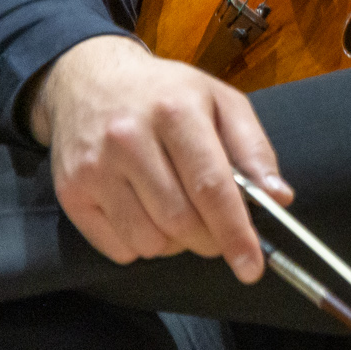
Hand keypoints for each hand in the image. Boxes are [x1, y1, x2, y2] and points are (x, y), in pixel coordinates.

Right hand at [29, 34, 289, 283]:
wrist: (90, 81)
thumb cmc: (167, 94)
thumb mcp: (221, 101)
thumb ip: (253, 148)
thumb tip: (279, 196)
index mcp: (176, 111)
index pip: (211, 186)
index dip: (235, 232)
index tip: (252, 268)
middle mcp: (128, 139)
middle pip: (181, 220)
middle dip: (210, 240)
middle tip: (218, 232)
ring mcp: (95, 168)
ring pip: (149, 240)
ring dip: (175, 243)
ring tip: (179, 212)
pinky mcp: (71, 193)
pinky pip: (117, 248)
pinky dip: (142, 245)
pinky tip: (146, 214)